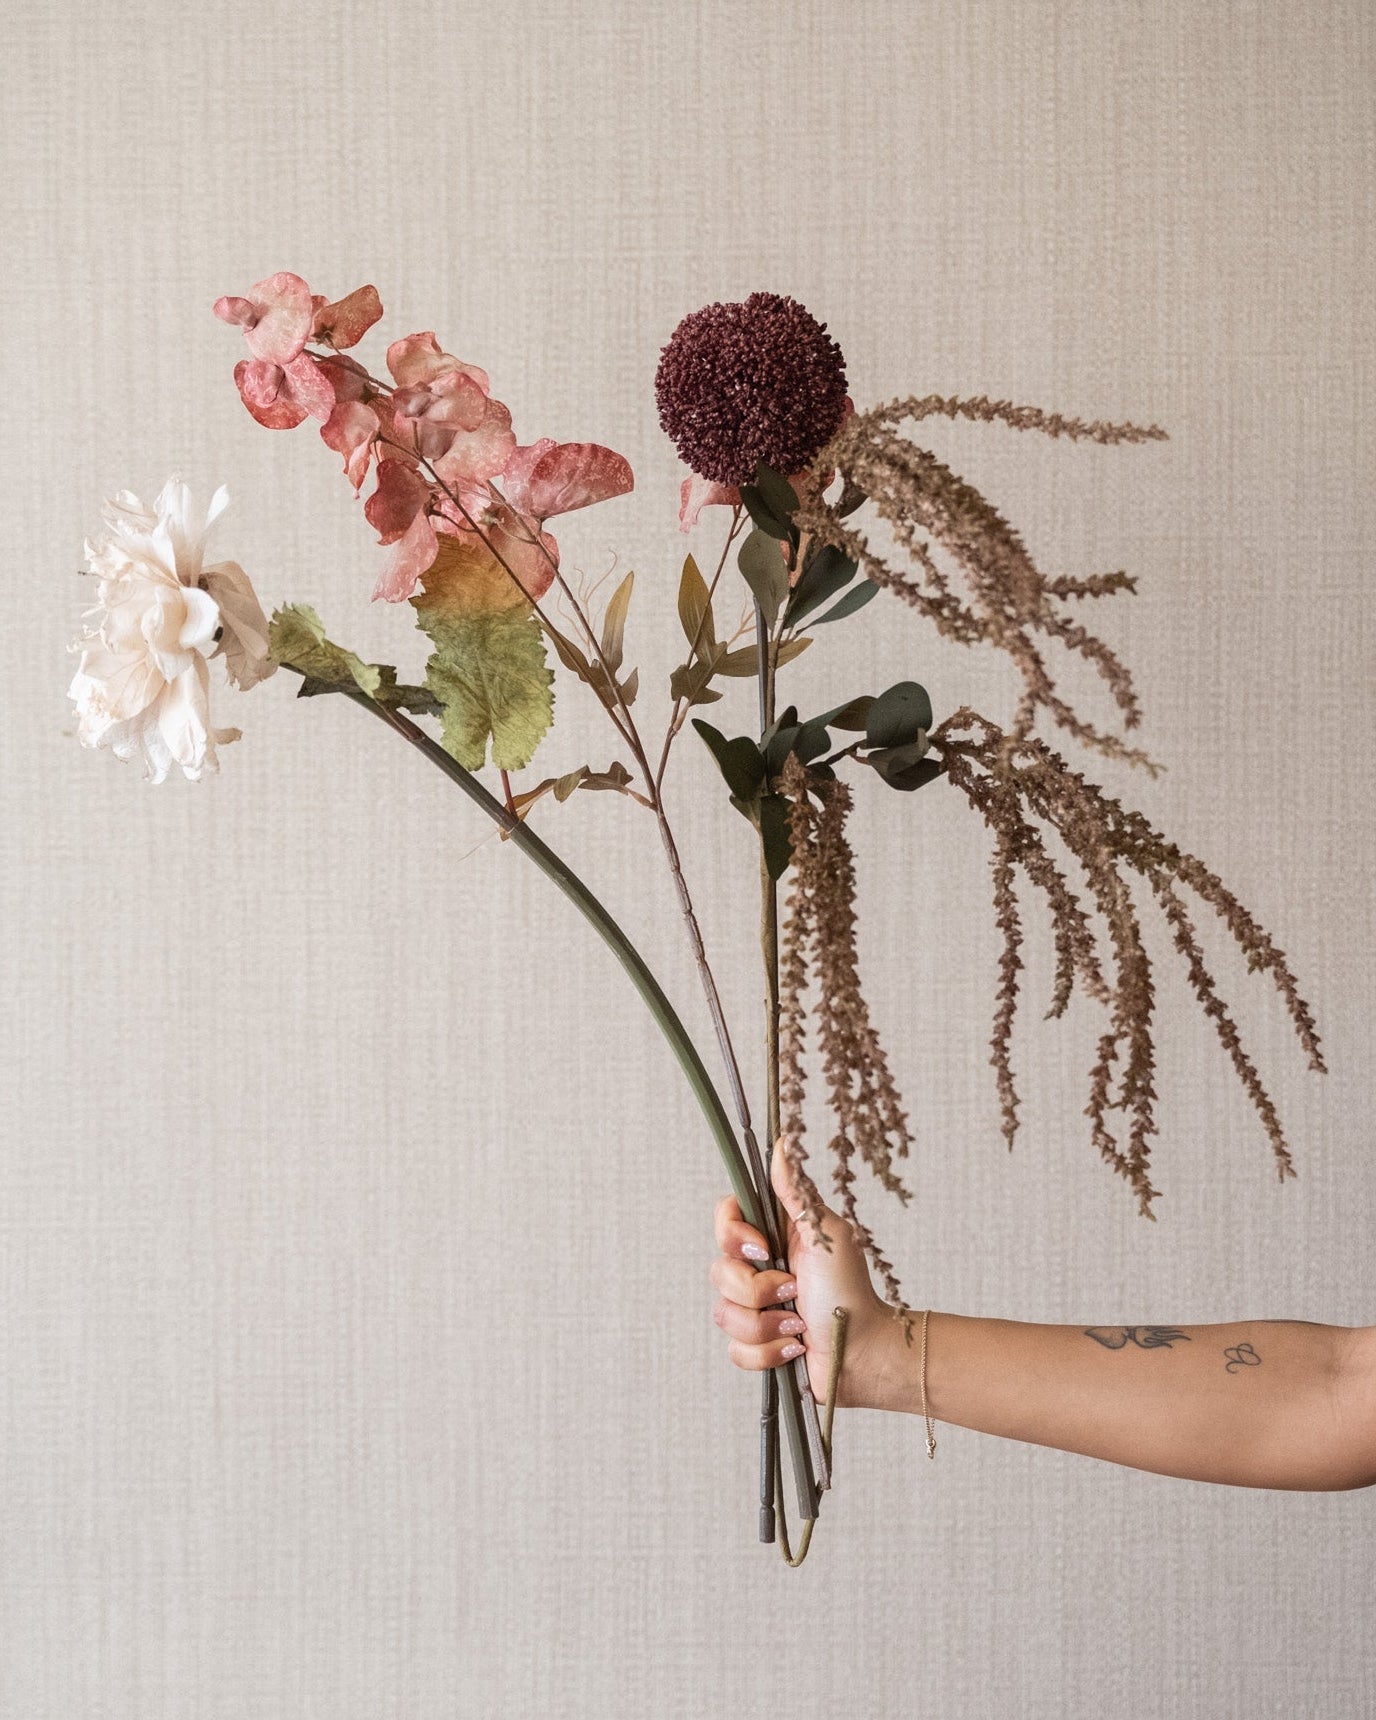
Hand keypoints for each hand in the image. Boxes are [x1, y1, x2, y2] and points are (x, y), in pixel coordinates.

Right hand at [710, 1138, 895, 1409]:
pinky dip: (768, 1353)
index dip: (733, 1235)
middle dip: (758, 1289)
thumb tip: (783, 1141)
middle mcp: (758, 1270)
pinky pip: (736, 1350)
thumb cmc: (852, 1290)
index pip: (726, 1220)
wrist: (865, 1351)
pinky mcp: (756, 1346)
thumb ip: (797, 1192)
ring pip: (724, 1314)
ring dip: (768, 1324)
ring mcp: (755, 1310)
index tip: (763, 1248)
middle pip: (719, 1271)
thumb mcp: (826, 1233)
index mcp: (773, 1237)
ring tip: (799, 1325)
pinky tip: (795, 1349)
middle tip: (795, 1291)